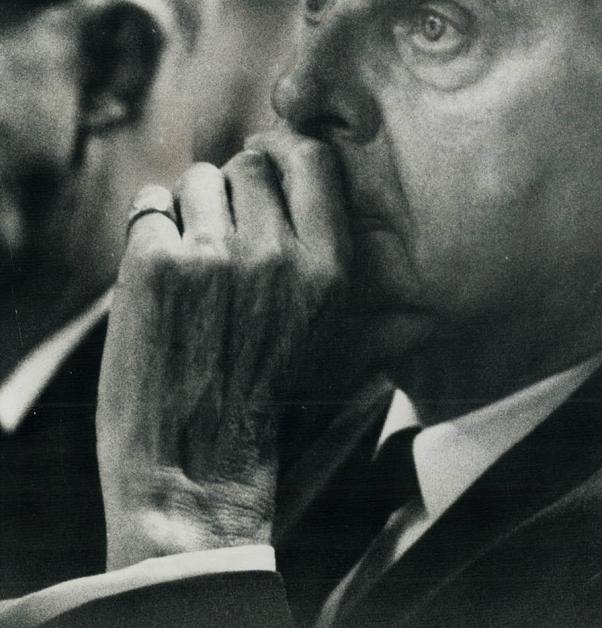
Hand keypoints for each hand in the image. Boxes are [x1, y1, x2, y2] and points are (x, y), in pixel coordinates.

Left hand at [98, 132, 349, 569]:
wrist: (191, 468)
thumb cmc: (262, 403)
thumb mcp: (331, 349)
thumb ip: (369, 307)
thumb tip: (428, 313)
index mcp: (330, 268)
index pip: (314, 159)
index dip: (285, 160)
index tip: (268, 183)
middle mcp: (277, 254)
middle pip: (249, 165)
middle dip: (233, 192)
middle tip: (222, 238)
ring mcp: (213, 255)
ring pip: (197, 180)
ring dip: (189, 209)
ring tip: (190, 261)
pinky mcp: (152, 265)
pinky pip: (149, 204)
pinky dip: (148, 228)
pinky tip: (156, 272)